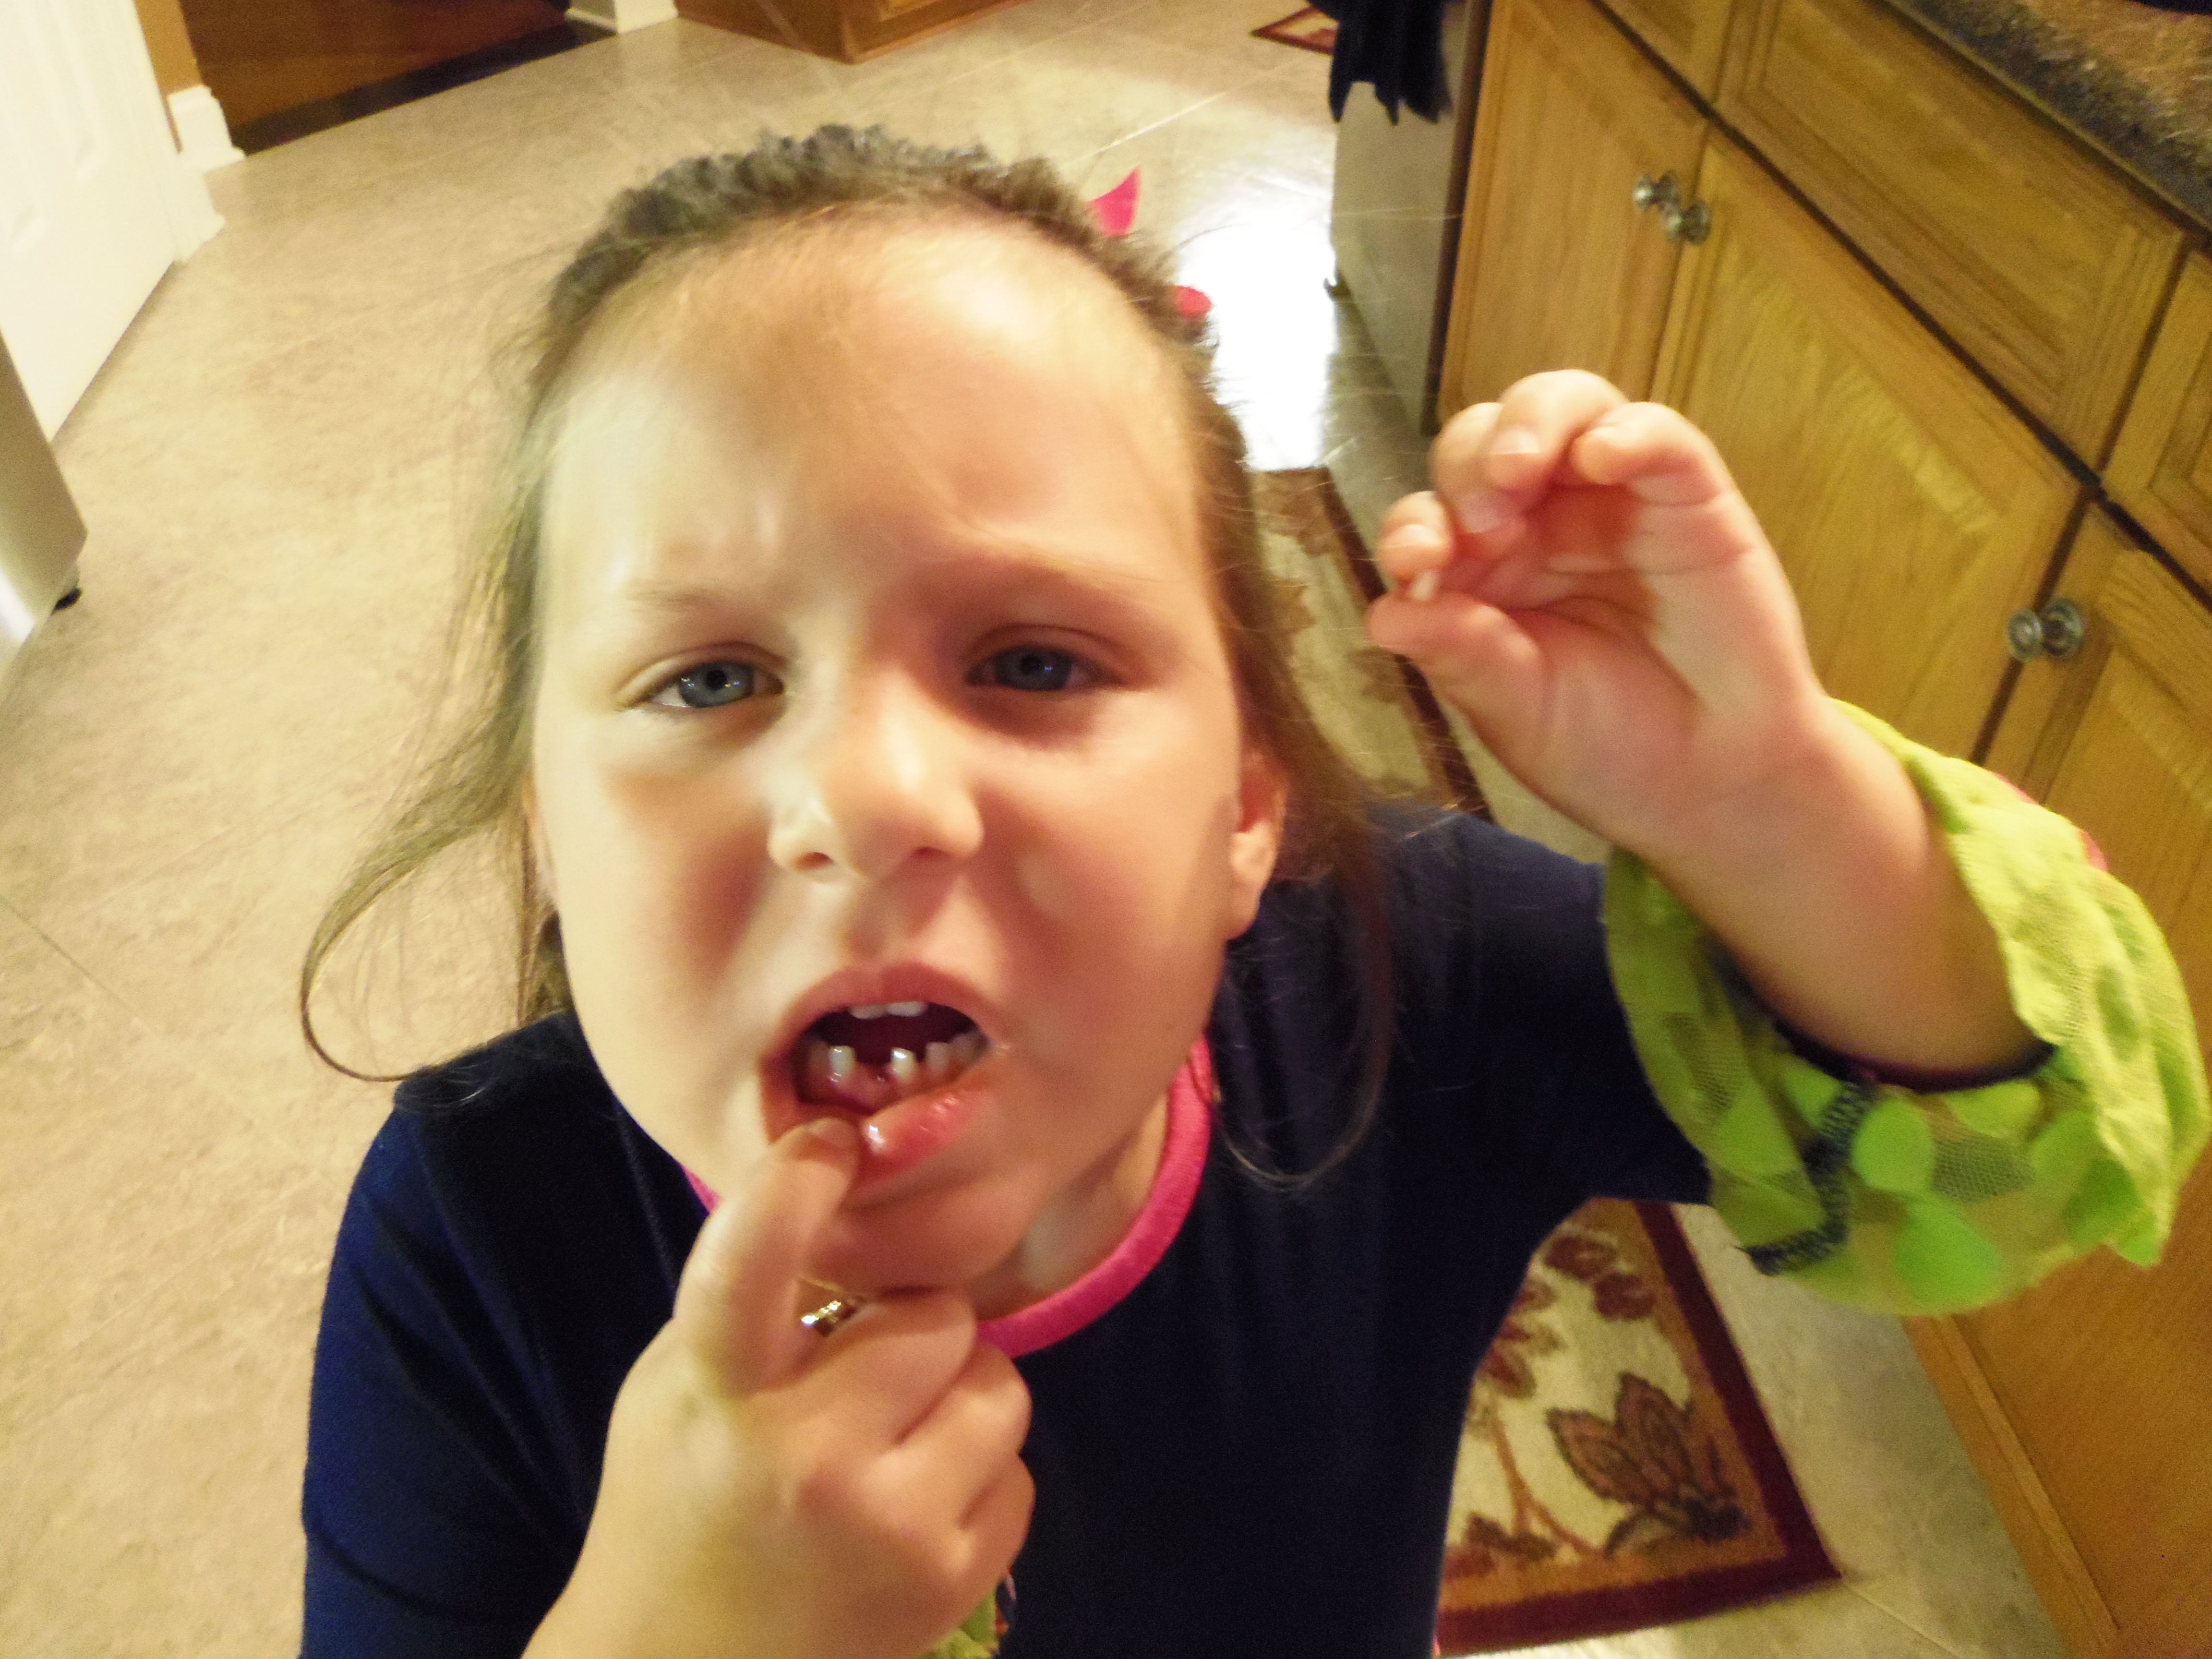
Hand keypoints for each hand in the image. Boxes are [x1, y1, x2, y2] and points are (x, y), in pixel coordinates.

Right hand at [530, 1118, 1032, 1658]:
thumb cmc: (680, 1502)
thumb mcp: (680, 1388)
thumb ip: (752, 1304)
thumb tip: (854, 1208)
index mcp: (718, 1392)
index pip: (753, 1259)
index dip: (797, 1184)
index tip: (830, 1144)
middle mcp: (807, 1457)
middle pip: (935, 1317)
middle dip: (912, 1332)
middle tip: (867, 1370)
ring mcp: (890, 1526)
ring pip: (997, 1387)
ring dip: (957, 1399)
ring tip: (894, 1442)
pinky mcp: (951, 1581)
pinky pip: (1016, 1473)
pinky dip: (975, 1479)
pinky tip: (910, 1508)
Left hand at [1365, 371, 1834, 862]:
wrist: (1710, 782)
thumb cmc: (1605, 745)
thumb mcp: (1517, 709)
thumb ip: (1459, 655)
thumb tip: (1382, 614)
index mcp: (1482, 571)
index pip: (1428, 516)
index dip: (1413, 527)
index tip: (1416, 564)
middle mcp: (1539, 520)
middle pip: (1482, 442)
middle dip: (1468, 467)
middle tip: (1481, 525)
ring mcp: (1612, 497)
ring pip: (1562, 408)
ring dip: (1529, 423)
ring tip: (1517, 470)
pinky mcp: (1687, 493)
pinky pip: (1655, 433)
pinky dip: (1627, 431)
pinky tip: (1602, 454)